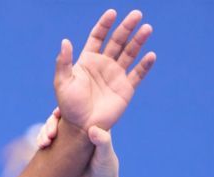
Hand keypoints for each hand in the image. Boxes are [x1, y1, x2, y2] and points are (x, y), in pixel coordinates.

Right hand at [37, 108, 120, 176]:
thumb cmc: (105, 171)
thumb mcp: (106, 157)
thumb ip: (103, 143)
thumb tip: (93, 129)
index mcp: (91, 126)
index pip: (77, 112)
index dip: (66, 109)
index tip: (57, 114)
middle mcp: (78, 130)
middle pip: (61, 119)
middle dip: (51, 122)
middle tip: (50, 134)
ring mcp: (67, 140)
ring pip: (52, 129)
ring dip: (44, 131)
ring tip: (44, 142)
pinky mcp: (58, 151)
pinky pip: (47, 141)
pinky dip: (42, 140)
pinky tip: (41, 145)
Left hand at [54, 9, 155, 131]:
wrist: (81, 127)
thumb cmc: (69, 105)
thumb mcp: (62, 82)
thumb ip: (63, 62)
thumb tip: (65, 41)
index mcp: (88, 59)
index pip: (98, 36)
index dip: (105, 24)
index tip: (112, 13)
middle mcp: (104, 64)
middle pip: (117, 40)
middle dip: (127, 27)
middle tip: (136, 14)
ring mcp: (116, 75)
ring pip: (130, 53)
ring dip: (139, 41)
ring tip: (147, 28)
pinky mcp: (126, 88)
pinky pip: (137, 74)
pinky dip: (144, 65)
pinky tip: (150, 55)